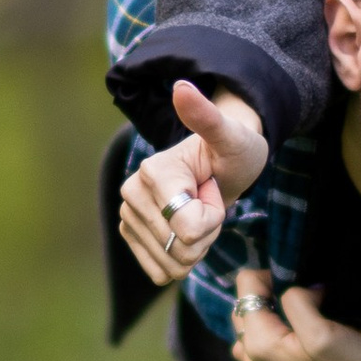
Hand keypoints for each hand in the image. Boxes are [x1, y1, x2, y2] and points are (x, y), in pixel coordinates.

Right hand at [118, 81, 269, 286]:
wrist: (220, 166)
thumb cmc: (232, 150)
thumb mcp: (231, 137)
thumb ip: (208, 117)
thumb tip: (181, 88)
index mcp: (153, 172)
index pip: (190, 228)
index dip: (213, 216)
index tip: (213, 190)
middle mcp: (131, 193)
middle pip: (182, 249)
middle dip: (206, 232)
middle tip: (207, 200)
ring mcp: (127, 215)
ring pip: (173, 264)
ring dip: (196, 246)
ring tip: (199, 212)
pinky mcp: (130, 234)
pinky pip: (160, 271)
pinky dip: (181, 260)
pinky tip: (185, 231)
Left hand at [231, 274, 360, 360]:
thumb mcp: (323, 330)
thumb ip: (298, 302)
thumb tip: (297, 290)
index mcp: (259, 343)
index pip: (245, 286)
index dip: (272, 275)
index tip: (300, 282)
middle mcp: (251, 357)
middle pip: (243, 304)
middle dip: (269, 291)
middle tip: (303, 293)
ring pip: (250, 322)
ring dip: (269, 309)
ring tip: (299, 309)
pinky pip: (260, 339)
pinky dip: (273, 326)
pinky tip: (297, 328)